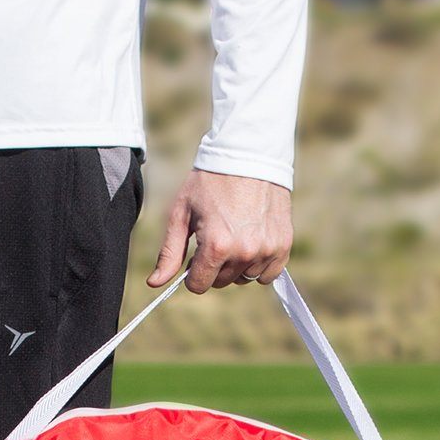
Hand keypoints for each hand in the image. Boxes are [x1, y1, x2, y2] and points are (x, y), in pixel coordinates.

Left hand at [148, 169, 292, 294]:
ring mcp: (267, 250)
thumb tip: (155, 284)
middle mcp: (244, 252)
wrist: (249, 154)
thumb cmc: (209, 182)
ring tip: (235, 234)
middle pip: (221, 282)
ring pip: (244, 279)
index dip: (192, 273)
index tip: (195, 255)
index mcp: (216, 246)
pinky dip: (259, 265)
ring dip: (236, 265)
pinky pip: (268, 274)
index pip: (198, 285)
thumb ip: (169, 252)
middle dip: (213, 266)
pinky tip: (253, 242)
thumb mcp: (182, 213)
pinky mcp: (283, 245)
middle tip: (215, 237)